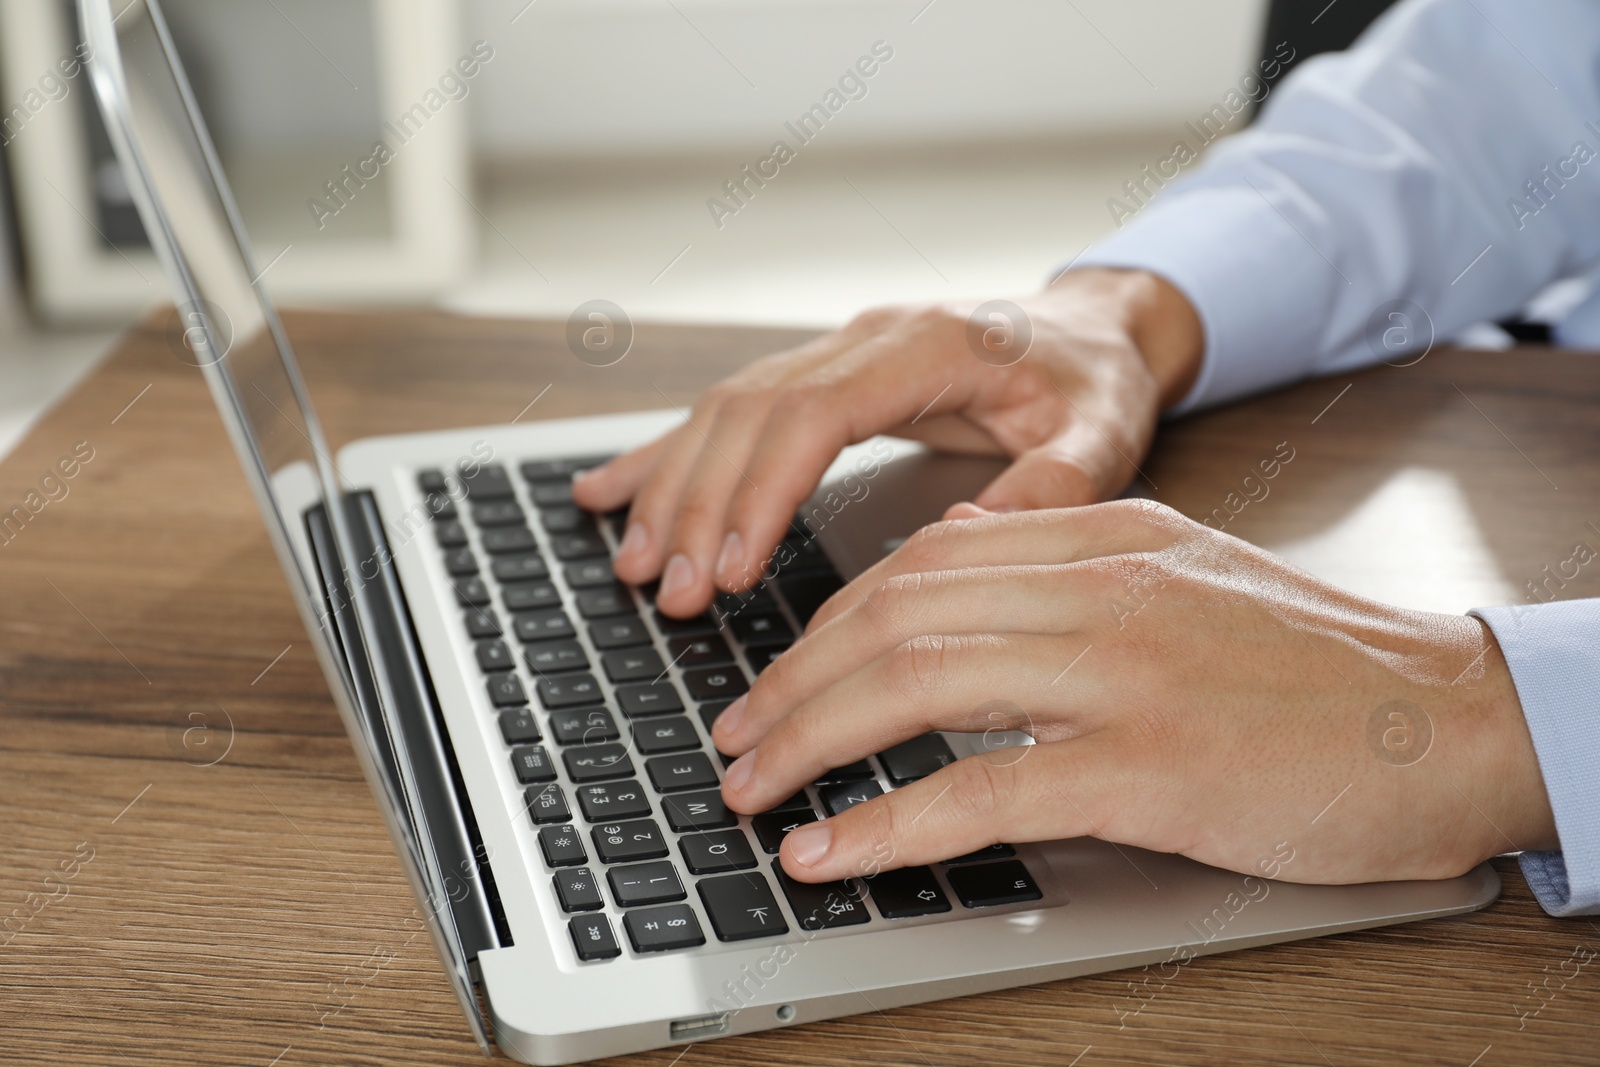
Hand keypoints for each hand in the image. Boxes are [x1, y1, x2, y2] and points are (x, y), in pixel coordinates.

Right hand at [570, 268, 1202, 616]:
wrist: (1095, 330)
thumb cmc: (1096, 384)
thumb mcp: (1101, 436)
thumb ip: (1047, 485)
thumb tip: (959, 539)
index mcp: (928, 345)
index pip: (815, 411)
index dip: (761, 488)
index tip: (731, 567)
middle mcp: (867, 336)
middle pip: (750, 412)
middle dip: (700, 504)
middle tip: (670, 592)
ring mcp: (836, 348)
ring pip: (725, 408)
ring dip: (672, 486)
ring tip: (635, 564)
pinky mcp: (822, 372)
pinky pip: (728, 409)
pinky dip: (668, 454)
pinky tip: (612, 492)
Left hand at [712, 500, 1557, 885]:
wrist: (1452, 716)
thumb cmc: (1315, 663)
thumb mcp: (1182, 571)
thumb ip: (1067, 561)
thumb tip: (951, 563)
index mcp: (1100, 533)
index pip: (916, 560)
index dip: (823, 621)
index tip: (777, 672)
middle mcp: (1098, 584)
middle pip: (891, 614)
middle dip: (789, 682)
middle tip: (735, 738)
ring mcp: (1122, 670)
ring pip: (914, 683)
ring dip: (809, 742)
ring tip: (752, 789)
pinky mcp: (1149, 765)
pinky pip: (981, 787)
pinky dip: (885, 822)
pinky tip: (832, 851)